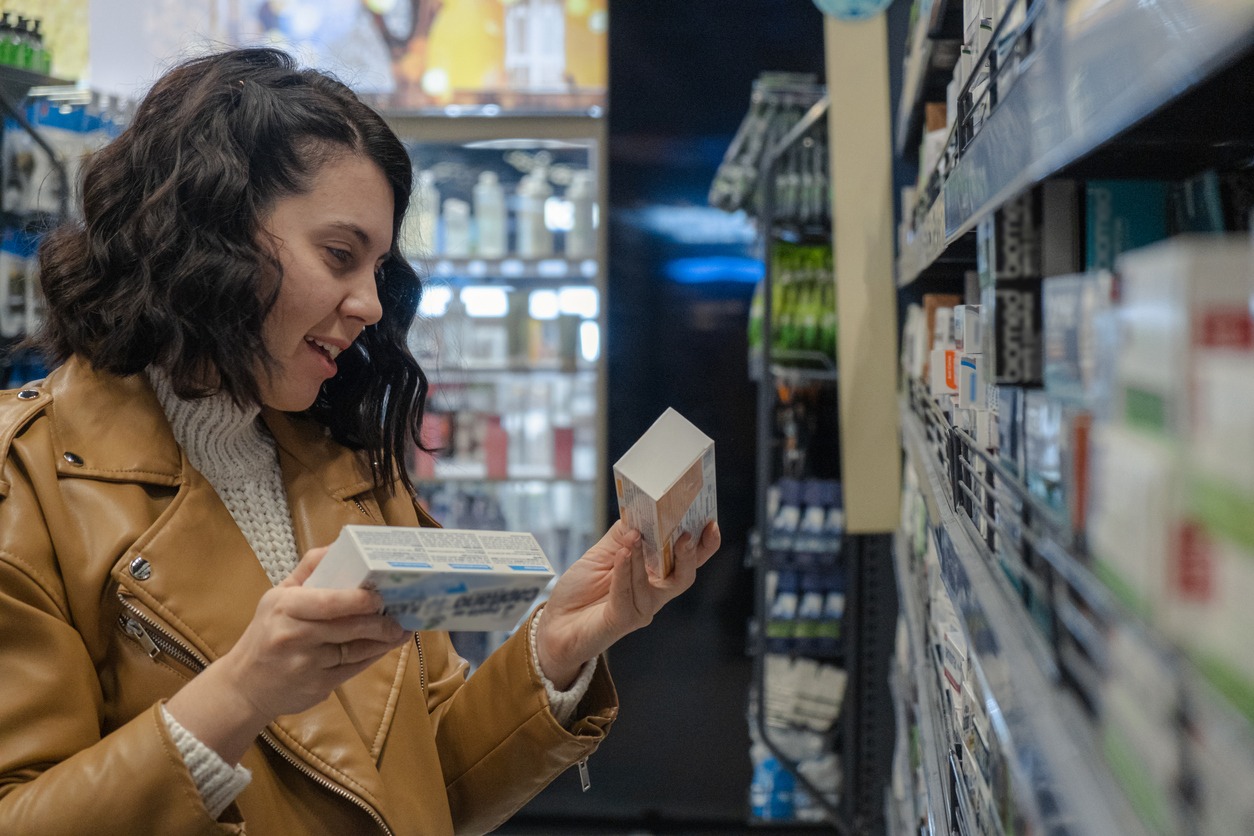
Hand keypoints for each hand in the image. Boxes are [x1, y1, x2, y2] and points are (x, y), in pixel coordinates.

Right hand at [166, 547, 409, 763]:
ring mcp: (307, 664)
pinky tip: (386, 646)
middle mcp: (294, 635)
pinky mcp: (318, 686)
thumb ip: (308, 570)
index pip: (329, 602)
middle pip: (349, 627)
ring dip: (384, 639)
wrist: (243, 686)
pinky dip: (373, 656)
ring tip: (402, 629)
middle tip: (402, 612)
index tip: (380, 596)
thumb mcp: (277, 596)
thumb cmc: (265, 634)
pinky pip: (354, 668)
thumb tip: (338, 546)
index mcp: (285, 607)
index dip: (359, 600)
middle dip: (380, 621)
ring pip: (356, 649)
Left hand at [535, 519, 720, 688]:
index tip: (710, 523)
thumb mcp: (603, 552)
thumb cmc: (582, 589)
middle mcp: (655, 594)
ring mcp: (642, 609)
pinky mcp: (623, 620)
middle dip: (690, 555)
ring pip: (656, 585)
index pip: (688, 559)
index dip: (704, 544)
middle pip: (685, 576)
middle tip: (685, 535)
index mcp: (656, 575)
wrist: (556, 623)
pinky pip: (628, 593)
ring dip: (643, 558)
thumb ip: (624, 534)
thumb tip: (641, 508)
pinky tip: (620, 555)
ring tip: (633, 538)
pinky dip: (625, 571)